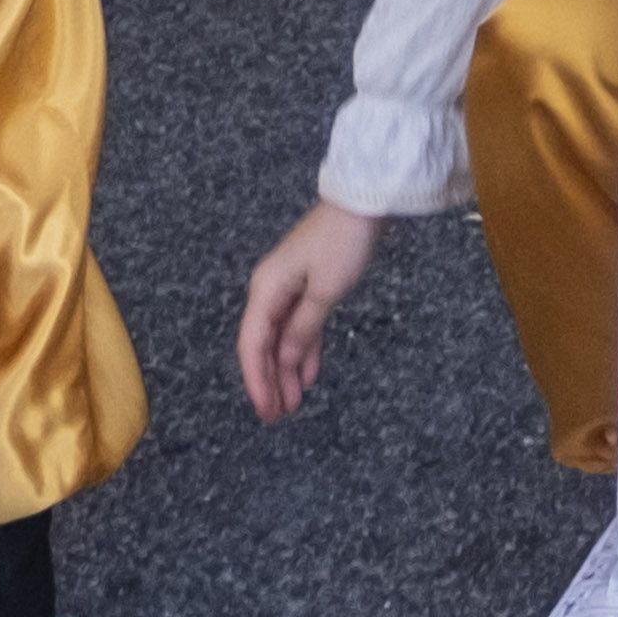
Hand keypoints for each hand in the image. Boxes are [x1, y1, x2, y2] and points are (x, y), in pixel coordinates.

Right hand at [236, 200, 382, 424]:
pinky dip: (305, 349)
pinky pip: (301, 325)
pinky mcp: (310, 284)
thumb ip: (303, 329)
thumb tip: (286, 362)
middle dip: (270, 381)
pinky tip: (309, 374)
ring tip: (293, 403)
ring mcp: (290, 287)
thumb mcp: (325, 291)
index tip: (266, 409)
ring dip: (288, 370)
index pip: (252, 345)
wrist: (364, 201)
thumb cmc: (343, 242)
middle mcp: (270, 290)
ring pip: (283, 338)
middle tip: (278, 415)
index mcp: (266, 290)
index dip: (257, 380)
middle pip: (264, 345)